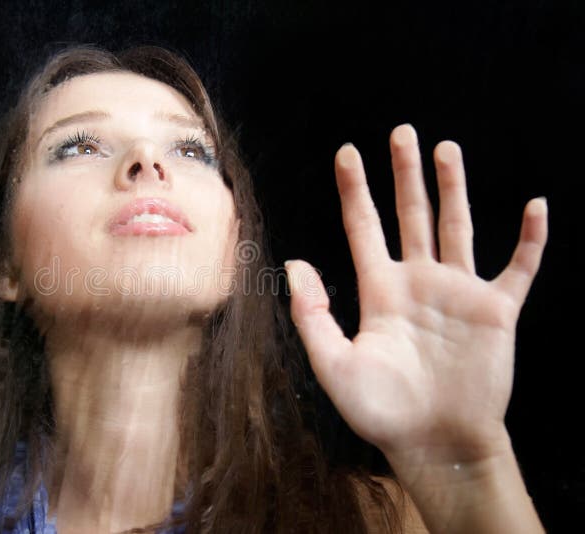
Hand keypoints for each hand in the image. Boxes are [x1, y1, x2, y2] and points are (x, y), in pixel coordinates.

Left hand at [284, 124, 547, 476]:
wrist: (433, 443)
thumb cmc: (380, 411)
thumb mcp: (333, 364)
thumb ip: (312, 314)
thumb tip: (296, 262)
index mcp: (379, 290)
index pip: (363, 226)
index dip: (354, 189)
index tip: (347, 153)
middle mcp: (417, 282)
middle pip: (410, 214)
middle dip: (404, 173)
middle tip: (402, 130)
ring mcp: (457, 293)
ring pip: (457, 227)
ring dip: (454, 188)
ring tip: (446, 148)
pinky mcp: (495, 311)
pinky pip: (518, 268)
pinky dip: (530, 240)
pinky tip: (537, 207)